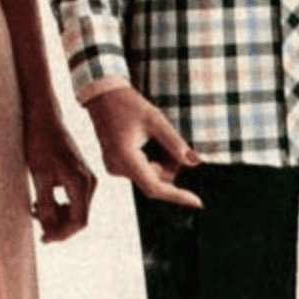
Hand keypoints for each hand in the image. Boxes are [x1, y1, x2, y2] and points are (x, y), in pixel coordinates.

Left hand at [24, 108, 95, 240]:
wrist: (44, 119)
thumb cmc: (39, 144)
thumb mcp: (39, 176)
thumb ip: (45, 204)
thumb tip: (48, 228)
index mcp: (81, 183)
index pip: (78, 222)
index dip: (61, 234)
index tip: (44, 239)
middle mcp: (89, 183)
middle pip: (78, 218)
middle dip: (58, 226)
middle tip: (37, 226)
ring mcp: (86, 179)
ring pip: (75, 210)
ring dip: (57, 216)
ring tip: (35, 211)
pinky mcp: (80, 176)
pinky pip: (73, 199)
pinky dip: (58, 205)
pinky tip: (40, 202)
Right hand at [85, 85, 200, 208]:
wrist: (103, 96)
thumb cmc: (127, 104)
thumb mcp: (156, 120)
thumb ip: (175, 143)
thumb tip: (194, 162)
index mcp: (125, 158)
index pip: (154, 187)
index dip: (177, 195)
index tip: (196, 201)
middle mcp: (117, 167)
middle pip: (155, 180)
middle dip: (169, 166)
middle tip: (170, 141)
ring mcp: (114, 167)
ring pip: (149, 175)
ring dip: (160, 162)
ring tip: (155, 137)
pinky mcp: (115, 165)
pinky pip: (140, 170)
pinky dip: (150, 160)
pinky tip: (146, 141)